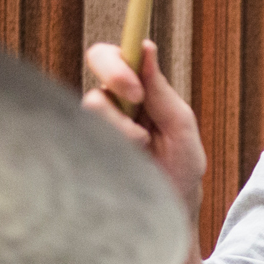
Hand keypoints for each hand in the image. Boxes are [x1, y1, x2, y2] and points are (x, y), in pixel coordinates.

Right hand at [83, 40, 205, 214]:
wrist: (166, 214)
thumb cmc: (179, 171)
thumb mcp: (180, 130)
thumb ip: (162, 92)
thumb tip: (147, 49)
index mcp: (140, 90)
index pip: (119, 54)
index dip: (121, 61)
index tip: (137, 88)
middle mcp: (113, 100)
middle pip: (97, 58)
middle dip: (116, 74)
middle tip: (136, 101)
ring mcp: (96, 122)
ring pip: (93, 103)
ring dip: (122, 128)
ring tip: (142, 151)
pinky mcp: (83, 144)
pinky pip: (85, 134)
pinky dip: (111, 149)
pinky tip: (125, 163)